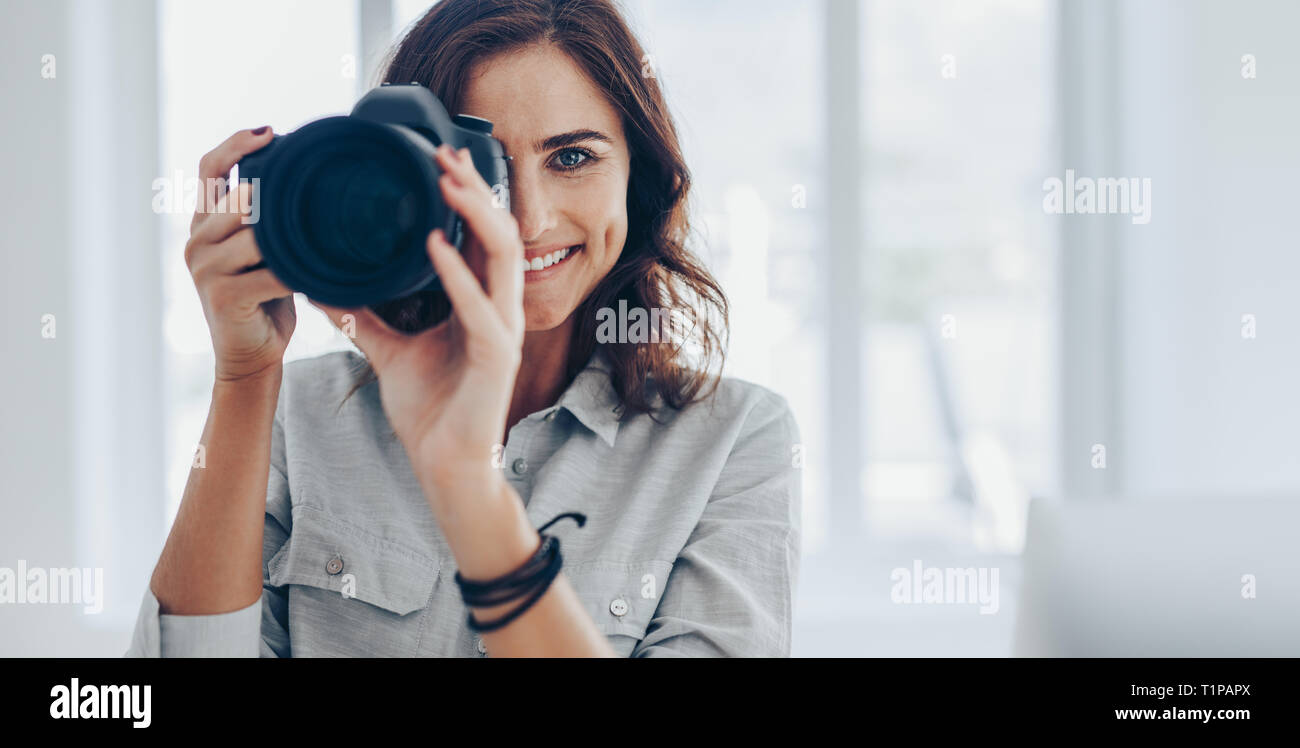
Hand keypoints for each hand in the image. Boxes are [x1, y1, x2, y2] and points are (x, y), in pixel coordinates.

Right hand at [185, 127, 295, 383]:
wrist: (252, 353)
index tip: (271, 132)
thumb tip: (308, 182)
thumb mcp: (263, 250)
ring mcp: (205, 269)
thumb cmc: (265, 298)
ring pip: (254, 236)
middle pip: (237, 199)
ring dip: (288, 239)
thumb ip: (269, 219)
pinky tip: (313, 274)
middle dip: (274, 199)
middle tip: (312, 196)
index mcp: (204, 222)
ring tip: (316, 240)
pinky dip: (295, 274)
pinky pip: (268, 274)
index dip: (236, 144)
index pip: (210, 167)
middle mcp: (196, 240)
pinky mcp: (222, 296)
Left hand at [311, 145, 524, 507]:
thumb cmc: (430, 412)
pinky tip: (435, 242)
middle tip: (447, 152)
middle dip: (476, 190)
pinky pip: (482, 306)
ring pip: (503, 257)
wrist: (444, 466)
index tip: (441, 158)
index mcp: (480, 305)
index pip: (481, 237)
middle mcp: (498, 310)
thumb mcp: (389, 352)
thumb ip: (365, 317)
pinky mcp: (497, 356)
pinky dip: (458, 272)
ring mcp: (503, 331)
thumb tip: (324, 286)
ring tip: (447, 180)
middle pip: (499, 234)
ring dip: (476, 214)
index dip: (467, 196)